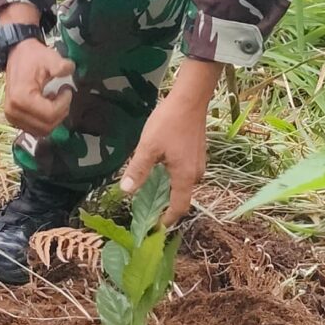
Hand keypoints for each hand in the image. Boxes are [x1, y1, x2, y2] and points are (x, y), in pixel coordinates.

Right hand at [3, 40, 74, 134]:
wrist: (16, 55)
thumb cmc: (32, 57)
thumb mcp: (48, 57)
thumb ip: (60, 65)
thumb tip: (70, 69)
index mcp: (21, 98)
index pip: (50, 115)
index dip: (64, 104)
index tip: (67, 90)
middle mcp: (13, 111)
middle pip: (47, 126)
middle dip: (60, 111)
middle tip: (63, 95)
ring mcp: (12, 117)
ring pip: (42, 130)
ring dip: (53, 118)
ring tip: (54, 99)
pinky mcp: (14, 120)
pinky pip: (35, 129)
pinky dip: (45, 121)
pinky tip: (47, 105)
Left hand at [120, 63, 218, 224]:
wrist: (190, 98)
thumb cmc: (169, 122)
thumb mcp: (148, 147)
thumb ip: (138, 170)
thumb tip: (126, 192)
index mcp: (185, 176)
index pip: (179, 207)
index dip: (167, 220)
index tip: (154, 227)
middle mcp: (196, 173)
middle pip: (182, 197)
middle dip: (166, 205)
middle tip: (146, 208)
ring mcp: (199, 162)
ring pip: (183, 184)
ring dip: (169, 190)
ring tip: (150, 190)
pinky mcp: (197, 152)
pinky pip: (185, 172)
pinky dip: (173, 177)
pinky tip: (159, 169)